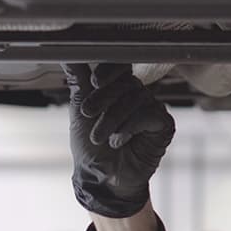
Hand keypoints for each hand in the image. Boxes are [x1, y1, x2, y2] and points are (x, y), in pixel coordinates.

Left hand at [64, 63, 174, 218]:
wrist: (100, 178)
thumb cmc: (91, 146)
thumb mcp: (80, 108)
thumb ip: (78, 78)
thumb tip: (66, 52)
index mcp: (119, 88)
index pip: (120, 65)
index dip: (109, 69)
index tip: (94, 82)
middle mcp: (137, 94)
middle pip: (125, 82)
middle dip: (103, 99)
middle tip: (88, 114)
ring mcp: (152, 108)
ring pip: (134, 99)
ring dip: (111, 119)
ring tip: (100, 137)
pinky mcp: (163, 124)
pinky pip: (148, 114)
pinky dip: (128, 128)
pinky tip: (118, 141)